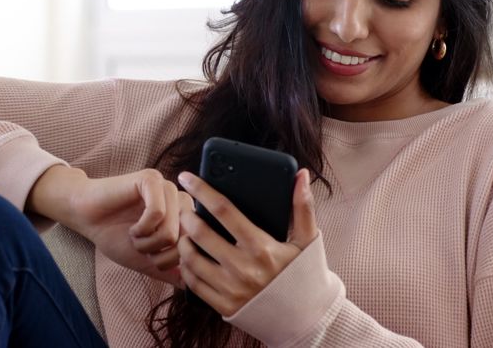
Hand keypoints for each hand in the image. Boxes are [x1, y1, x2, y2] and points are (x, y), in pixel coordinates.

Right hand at [29, 166, 188, 286]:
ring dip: (149, 243)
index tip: (153, 258)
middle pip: (187, 240)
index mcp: (184, 216)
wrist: (87, 217)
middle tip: (142, 249)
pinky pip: (157, 213)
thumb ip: (170, 271)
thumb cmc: (115, 236)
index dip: (173, 261)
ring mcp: (167, 187)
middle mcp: (181, 200)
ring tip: (135, 238)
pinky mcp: (150, 179)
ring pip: (172, 229)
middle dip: (162, 255)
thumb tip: (192, 286)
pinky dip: (142, 228)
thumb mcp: (147, 261)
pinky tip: (133, 228)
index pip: (197, 246)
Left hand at [176, 168, 317, 316]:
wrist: (307, 318)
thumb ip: (303, 206)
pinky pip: (194, 283)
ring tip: (187, 233)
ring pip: (192, 259)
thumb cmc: (305, 275)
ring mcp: (231, 289)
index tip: (187, 178)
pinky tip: (189, 257)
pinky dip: (186, 267)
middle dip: (187, 216)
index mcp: (261, 247)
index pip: (224, 210)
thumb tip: (301, 175)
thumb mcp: (308, 240)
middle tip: (185, 209)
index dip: (202, 190)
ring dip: (184, 241)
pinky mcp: (224, 306)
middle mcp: (243, 268)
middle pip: (201, 233)